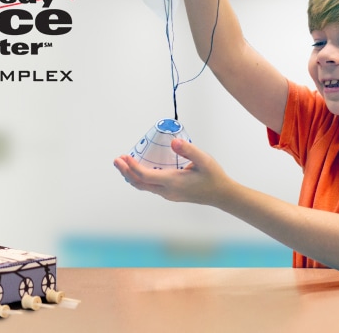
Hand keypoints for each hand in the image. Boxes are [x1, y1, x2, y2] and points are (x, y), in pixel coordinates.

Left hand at [113, 138, 231, 204]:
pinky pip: (150, 187)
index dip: (132, 167)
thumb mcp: (204, 160)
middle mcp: (167, 191)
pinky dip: (140, 178)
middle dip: (125, 172)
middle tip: (117, 159)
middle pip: (139, 183)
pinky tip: (138, 169)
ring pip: (143, 187)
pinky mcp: (170, 194)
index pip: (145, 176)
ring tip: (123, 163)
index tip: (125, 156)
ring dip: (131, 175)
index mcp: (173, 182)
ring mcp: (168, 195)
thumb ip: (189, 150)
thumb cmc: (213, 176)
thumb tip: (174, 142)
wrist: (222, 195)